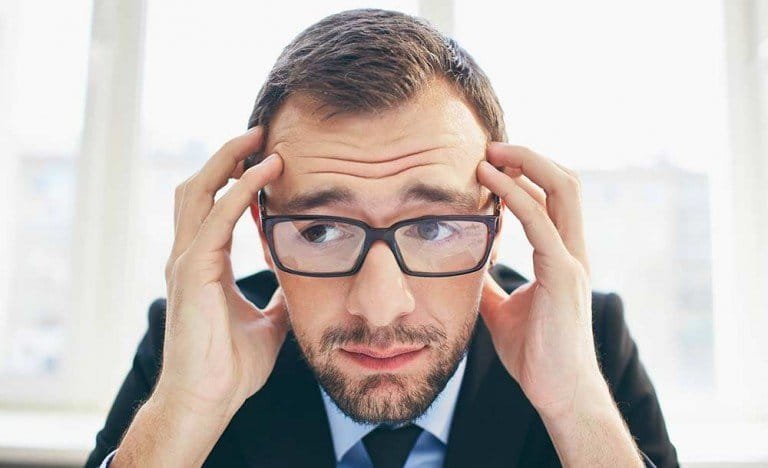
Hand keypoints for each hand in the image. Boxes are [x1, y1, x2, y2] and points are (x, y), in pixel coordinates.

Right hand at [112, 128, 287, 466]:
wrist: (207, 400)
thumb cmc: (230, 366)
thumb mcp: (267, 322)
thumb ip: (279, 297)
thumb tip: (298, 284)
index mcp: (203, 264)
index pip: (213, 205)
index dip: (233, 176)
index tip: (264, 156)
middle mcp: (189, 255)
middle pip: (199, 187)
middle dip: (226, 156)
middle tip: (260, 132)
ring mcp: (187, 261)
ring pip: (199, 191)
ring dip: (229, 160)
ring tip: (259, 138)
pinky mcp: (193, 271)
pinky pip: (218, 216)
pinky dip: (240, 190)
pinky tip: (264, 172)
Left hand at [476, 142, 601, 419]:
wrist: (557, 393)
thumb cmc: (535, 354)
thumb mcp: (502, 310)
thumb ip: (489, 284)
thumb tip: (467, 269)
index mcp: (562, 255)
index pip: (554, 196)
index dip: (528, 171)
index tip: (491, 161)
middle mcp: (572, 250)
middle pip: (565, 181)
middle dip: (529, 156)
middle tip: (490, 146)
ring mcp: (571, 261)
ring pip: (561, 190)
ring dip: (525, 164)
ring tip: (488, 155)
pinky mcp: (563, 276)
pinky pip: (542, 223)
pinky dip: (517, 196)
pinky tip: (491, 186)